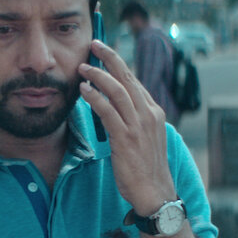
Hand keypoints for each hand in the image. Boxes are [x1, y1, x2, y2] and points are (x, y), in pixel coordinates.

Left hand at [79, 40, 176, 215]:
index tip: (105, 54)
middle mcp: (149, 114)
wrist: (155, 192)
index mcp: (154, 112)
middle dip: (109, 58)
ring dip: (97, 75)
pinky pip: (107, 110)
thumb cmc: (147, 169)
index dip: (119, 65)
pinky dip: (94, 97)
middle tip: (94, 45)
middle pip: (127, 77)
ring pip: (116, 90)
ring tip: (82, 68)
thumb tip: (119, 109)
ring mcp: (138, 125)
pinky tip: (83, 90)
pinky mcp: (126, 138)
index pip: (135, 81)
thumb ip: (136, 121)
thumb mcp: (146, 139)